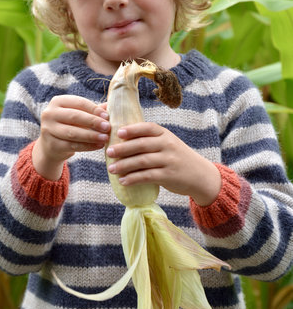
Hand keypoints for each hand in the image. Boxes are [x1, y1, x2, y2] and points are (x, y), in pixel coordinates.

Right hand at [32, 95, 109, 179]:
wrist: (52, 146)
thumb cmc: (70, 125)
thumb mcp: (79, 115)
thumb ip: (94, 110)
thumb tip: (113, 105)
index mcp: (58, 101)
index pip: (79, 102)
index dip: (94, 109)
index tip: (107, 116)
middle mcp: (49, 114)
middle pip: (74, 116)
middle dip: (93, 122)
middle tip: (107, 127)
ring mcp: (48, 130)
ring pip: (73, 133)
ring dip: (91, 135)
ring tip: (105, 138)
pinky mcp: (52, 145)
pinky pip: (72, 145)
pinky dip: (88, 146)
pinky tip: (99, 145)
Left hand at [106, 122, 220, 205]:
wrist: (200, 175)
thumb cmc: (178, 158)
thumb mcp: (168, 144)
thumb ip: (151, 141)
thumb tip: (121, 142)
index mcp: (165, 135)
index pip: (148, 128)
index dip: (132, 129)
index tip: (118, 132)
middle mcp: (167, 145)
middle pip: (141, 145)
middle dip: (123, 148)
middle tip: (109, 152)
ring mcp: (169, 160)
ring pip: (142, 161)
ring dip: (124, 165)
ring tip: (111, 168)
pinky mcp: (168, 176)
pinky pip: (147, 176)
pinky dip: (133, 178)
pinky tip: (123, 181)